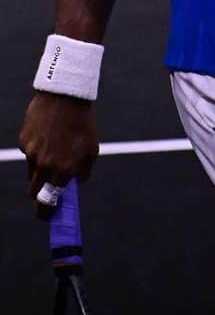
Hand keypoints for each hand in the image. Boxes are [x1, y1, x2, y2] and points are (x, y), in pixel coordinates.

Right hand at [18, 91, 98, 212]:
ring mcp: (32, 154)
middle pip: (34, 193)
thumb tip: (77, 185)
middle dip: (39, 196)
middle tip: (47, 192)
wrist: (66, 98)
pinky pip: (29, 153)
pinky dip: (37, 150)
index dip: (47, 212)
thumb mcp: (92, 149)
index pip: (49, 202)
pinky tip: (48, 135)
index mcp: (64, 169)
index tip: (48, 216)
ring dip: (40, 171)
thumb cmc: (83, 124)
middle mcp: (46, 165)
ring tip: (55, 152)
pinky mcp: (24, 142)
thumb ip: (84, 171)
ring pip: (31, 173)